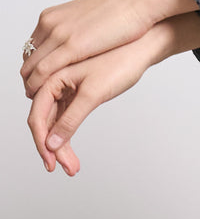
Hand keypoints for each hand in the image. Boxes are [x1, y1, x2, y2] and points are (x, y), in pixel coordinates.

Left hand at [20, 0, 193, 98]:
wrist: (139, 2)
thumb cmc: (123, 11)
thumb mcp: (89, 19)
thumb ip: (76, 31)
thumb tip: (76, 42)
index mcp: (53, 16)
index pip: (32, 46)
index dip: (34, 64)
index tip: (40, 77)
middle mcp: (50, 23)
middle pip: (28, 57)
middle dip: (30, 76)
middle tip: (36, 91)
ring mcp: (58, 34)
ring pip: (31, 66)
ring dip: (30, 84)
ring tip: (37, 97)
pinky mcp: (70, 46)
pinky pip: (42, 71)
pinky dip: (37, 85)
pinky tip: (42, 95)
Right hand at [27, 29, 165, 175]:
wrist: (142, 48)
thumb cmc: (120, 64)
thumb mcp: (94, 93)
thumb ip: (71, 118)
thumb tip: (52, 144)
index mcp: (52, 77)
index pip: (37, 116)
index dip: (42, 143)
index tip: (52, 164)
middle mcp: (54, 83)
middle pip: (44, 122)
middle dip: (52, 149)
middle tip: (68, 169)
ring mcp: (65, 89)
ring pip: (55, 123)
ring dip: (60, 145)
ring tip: (73, 167)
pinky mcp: (77, 93)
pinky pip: (64, 118)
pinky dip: (68, 135)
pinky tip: (72, 153)